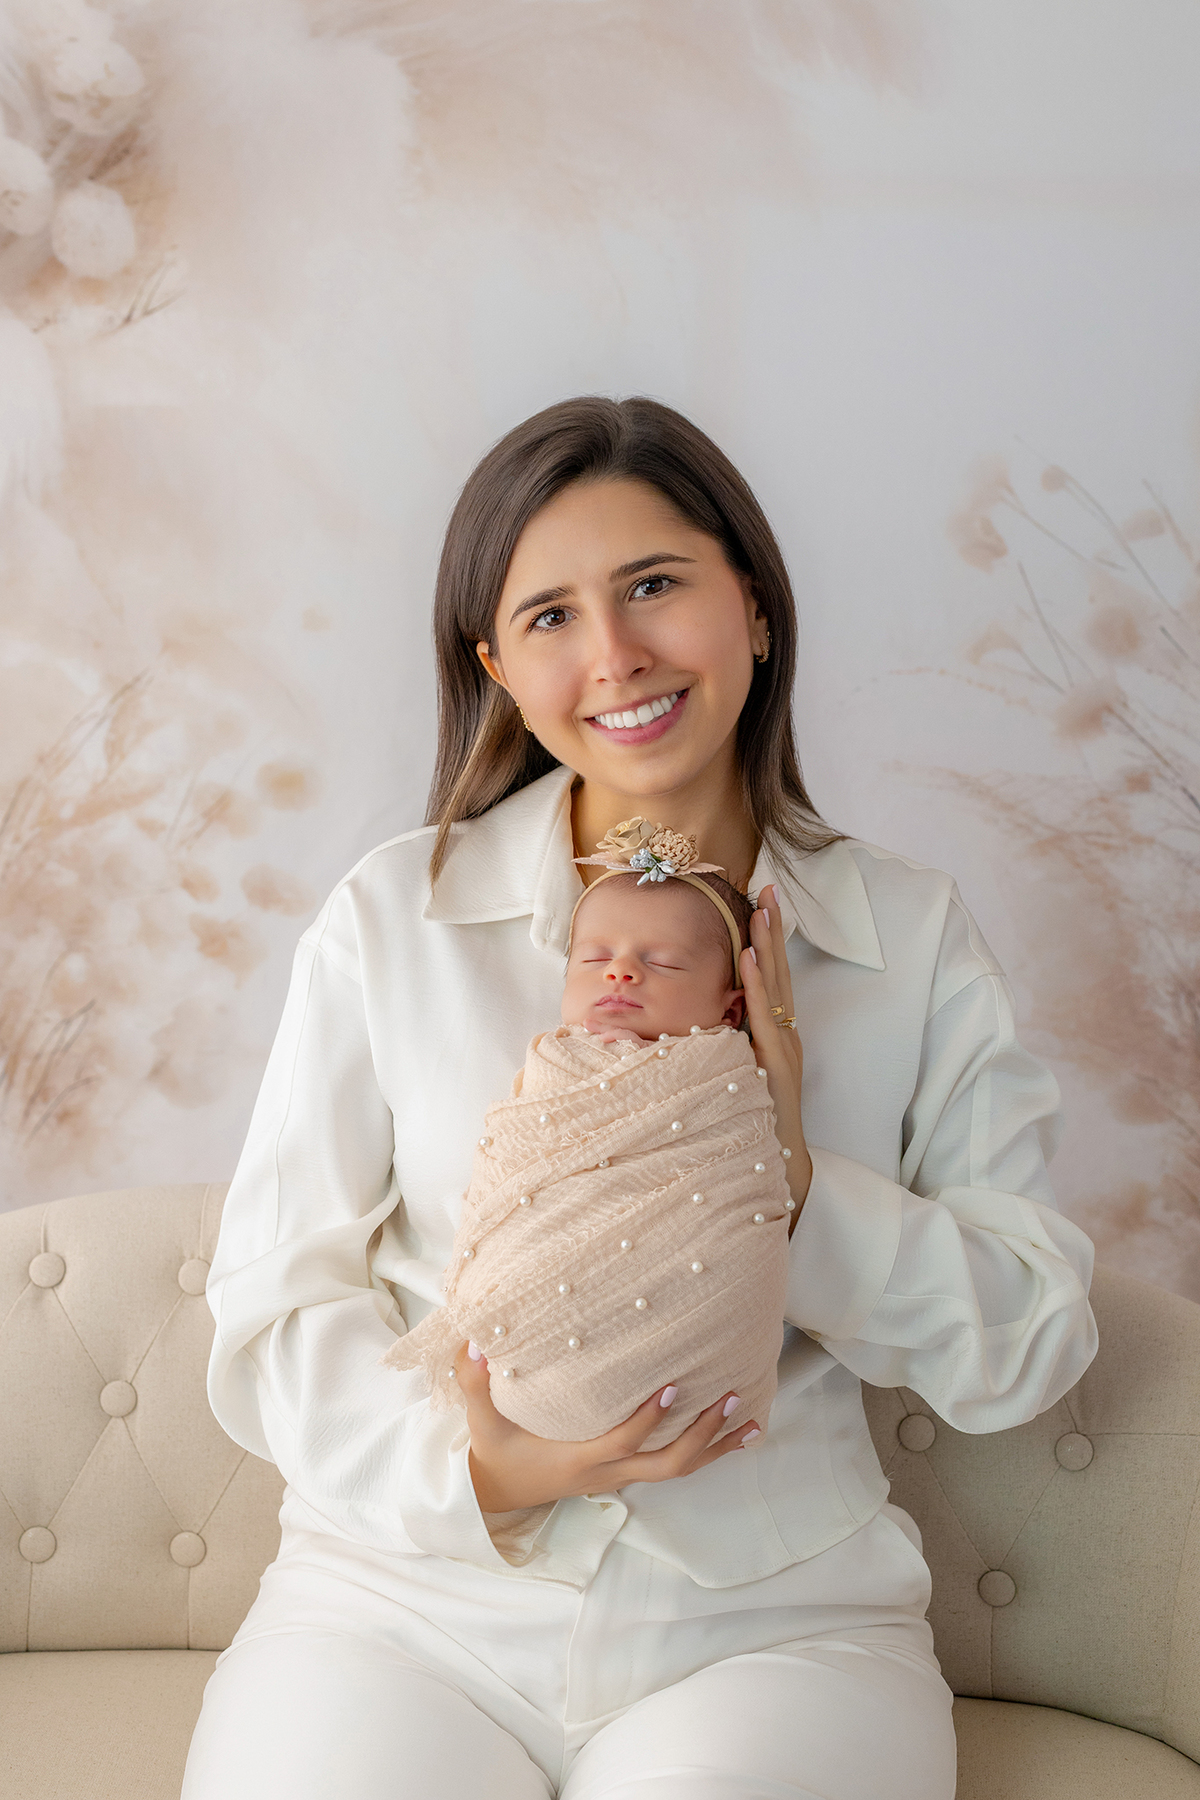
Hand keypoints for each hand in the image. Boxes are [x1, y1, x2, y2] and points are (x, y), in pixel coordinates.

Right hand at [456, 1342, 760, 1512]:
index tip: (674, 1387)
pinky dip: (708, 1452)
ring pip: (679, 1470)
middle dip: (703, 1435)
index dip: (649, 1419)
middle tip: (732, 1398)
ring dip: (717, 1448)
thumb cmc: (496, 1452)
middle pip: (668, 1464)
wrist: (499, 1495)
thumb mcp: (481, 1420)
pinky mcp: (627, 1473)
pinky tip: (737, 1434)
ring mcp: (621, 1477)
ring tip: (755, 1421)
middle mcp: (608, 1474)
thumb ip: (475, 1382)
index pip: (622, 1442)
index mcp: (579, 1460)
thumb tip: (475, 1341)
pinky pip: (676, 1467)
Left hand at [740, 883, 813, 1229]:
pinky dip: (756, 986)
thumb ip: (717, 1046)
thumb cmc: (746, 1122)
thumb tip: (686, 1024)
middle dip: (772, 930)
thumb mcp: (730, 1074)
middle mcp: (782, 1036)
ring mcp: (783, 1049)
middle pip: (776, 972)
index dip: (765, 940)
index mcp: (771, 1035)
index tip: (757, 904)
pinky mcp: (776, 1065)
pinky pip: (764, 1017)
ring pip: (774, 988)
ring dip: (767, 946)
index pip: (768, 978)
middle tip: (767, 888)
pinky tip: (748, 959)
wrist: (775, 1167)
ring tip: (761, 910)